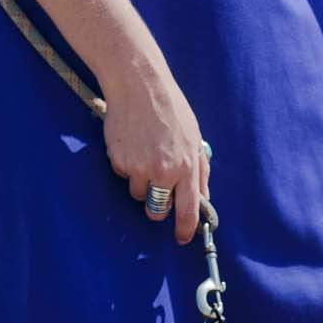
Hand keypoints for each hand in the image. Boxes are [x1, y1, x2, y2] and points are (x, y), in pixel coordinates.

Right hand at [102, 57, 209, 243]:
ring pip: (138, 194)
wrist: (139, 85)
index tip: (182, 238)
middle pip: (157, 211)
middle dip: (157, 208)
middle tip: (157, 189)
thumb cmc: (170, 109)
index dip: (185, 229)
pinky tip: (132, 143)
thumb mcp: (194, 138)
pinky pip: (123, 175)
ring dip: (141, 181)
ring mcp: (139, 168)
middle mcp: (164, 172)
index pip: (188, 210)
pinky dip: (126, 164)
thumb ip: (199, 170)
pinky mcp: (119, 161)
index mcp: (187, 167)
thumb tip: (202, 198)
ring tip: (144, 152)